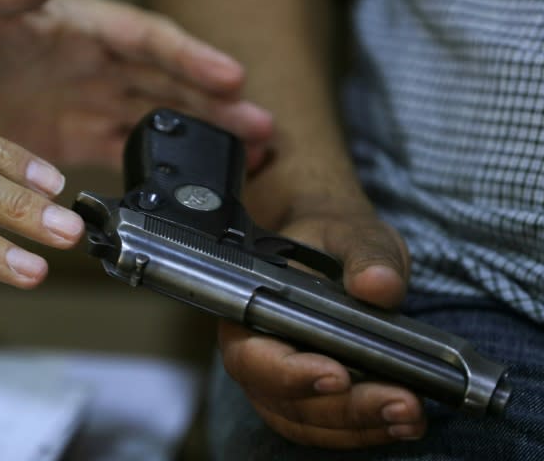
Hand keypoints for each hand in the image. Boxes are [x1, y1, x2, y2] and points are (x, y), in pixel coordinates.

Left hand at [0, 0, 272, 169]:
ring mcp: (90, 105)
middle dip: (218, 104)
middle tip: (265, 125)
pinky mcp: (76, 143)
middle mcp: (96, 65)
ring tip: (252, 153)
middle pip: (170, 83)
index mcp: (80, 24)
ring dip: (205, 135)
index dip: (191, 57)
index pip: (148, 39)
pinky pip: (128, 154)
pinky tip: (190, 182)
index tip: (233, 76)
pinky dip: (160, 168)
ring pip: (161, 119)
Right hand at [219, 176, 426, 448]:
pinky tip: (404, 421)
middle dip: (342, 409)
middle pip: (282, 400)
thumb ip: (364, 254)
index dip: (289, 374)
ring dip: (358, 427)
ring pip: (305, 421)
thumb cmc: (333, 240)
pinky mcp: (310, 395)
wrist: (335, 249)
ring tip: (411, 417)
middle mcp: (257, 350)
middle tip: (400, 403)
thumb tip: (378, 284)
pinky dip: (365, 430)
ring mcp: (281, 379)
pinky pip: (327, 427)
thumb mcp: (352, 233)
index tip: (338, 375)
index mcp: (251, 306)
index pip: (252, 355)